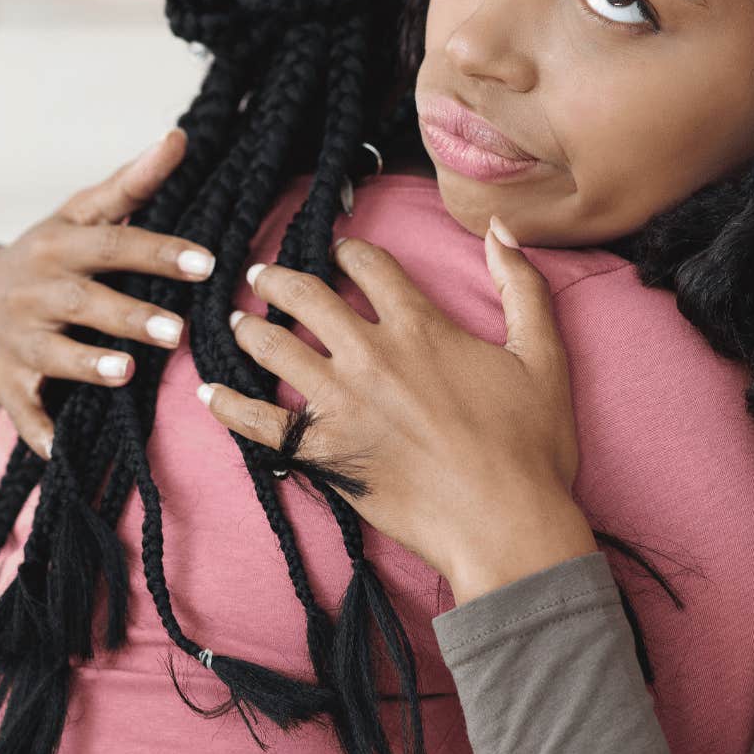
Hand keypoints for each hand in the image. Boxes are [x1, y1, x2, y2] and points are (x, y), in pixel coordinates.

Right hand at [0, 127, 217, 459]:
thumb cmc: (41, 256)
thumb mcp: (75, 216)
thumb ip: (130, 184)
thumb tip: (179, 137)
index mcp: (58, 247)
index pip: (112, 245)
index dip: (158, 252)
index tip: (206, 262)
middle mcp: (36, 292)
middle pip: (84, 302)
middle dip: (129, 316)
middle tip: (177, 331)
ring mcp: (19, 340)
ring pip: (53, 355)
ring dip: (87, 365)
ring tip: (125, 373)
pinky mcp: (6, 384)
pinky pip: (23, 411)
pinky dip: (38, 432)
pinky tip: (60, 451)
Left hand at [197, 216, 598, 602]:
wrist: (505, 523)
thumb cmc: (531, 446)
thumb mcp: (544, 355)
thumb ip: (521, 286)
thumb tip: (500, 229)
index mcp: (421, 327)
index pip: (370, 267)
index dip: (349, 252)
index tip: (338, 251)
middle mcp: (372, 355)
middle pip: (308, 298)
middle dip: (279, 280)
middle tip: (261, 275)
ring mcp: (341, 404)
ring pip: (275, 349)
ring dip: (250, 330)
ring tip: (236, 321)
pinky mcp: (324, 452)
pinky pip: (259, 423)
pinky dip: (229, 406)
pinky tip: (209, 394)